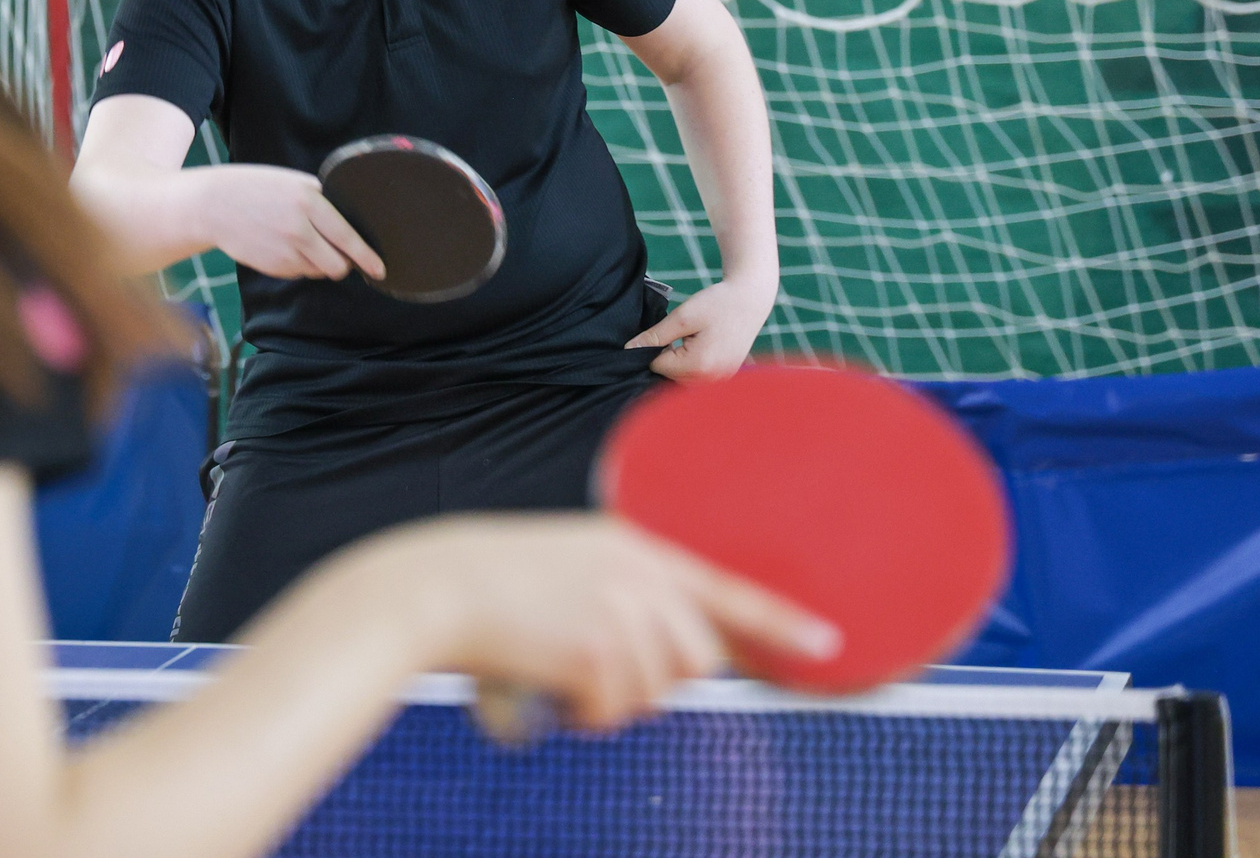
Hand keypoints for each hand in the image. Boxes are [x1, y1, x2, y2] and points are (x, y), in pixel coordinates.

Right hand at [197, 164, 385, 282]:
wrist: (214, 205)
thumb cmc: (256, 189)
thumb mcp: (291, 182)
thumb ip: (320, 199)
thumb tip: (348, 222)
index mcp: (308, 201)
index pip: (347, 237)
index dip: (367, 257)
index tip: (379, 269)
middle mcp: (299, 229)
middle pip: (337, 265)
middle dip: (343, 264)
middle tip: (339, 255)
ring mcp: (285, 251)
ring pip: (319, 271)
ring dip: (319, 262)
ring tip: (301, 241)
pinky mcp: (273, 267)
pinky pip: (299, 273)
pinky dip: (300, 264)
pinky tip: (284, 246)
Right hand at [357, 514, 836, 731]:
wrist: (434, 587)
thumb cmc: (491, 585)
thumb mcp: (570, 568)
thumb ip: (627, 598)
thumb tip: (681, 660)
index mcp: (632, 545)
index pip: (727, 587)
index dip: (781, 622)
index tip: (826, 644)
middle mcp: (636, 573)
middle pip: (697, 658)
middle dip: (660, 680)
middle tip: (601, 672)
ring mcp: (619, 610)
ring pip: (658, 690)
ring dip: (614, 699)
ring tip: (561, 669)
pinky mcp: (596, 650)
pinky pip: (616, 710)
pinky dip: (585, 714)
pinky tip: (549, 684)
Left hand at [626, 274, 776, 380]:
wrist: (751, 299)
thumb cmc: (718, 303)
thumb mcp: (683, 316)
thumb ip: (655, 336)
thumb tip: (629, 349)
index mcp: (700, 365)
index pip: (658, 367)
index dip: (653, 349)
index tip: (666, 331)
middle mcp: (712, 379)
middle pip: (670, 376)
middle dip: (666, 357)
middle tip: (679, 333)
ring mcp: (721, 380)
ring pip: (682, 378)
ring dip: (678, 362)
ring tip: (690, 338)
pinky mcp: (725, 376)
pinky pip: (698, 377)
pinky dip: (691, 364)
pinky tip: (698, 345)